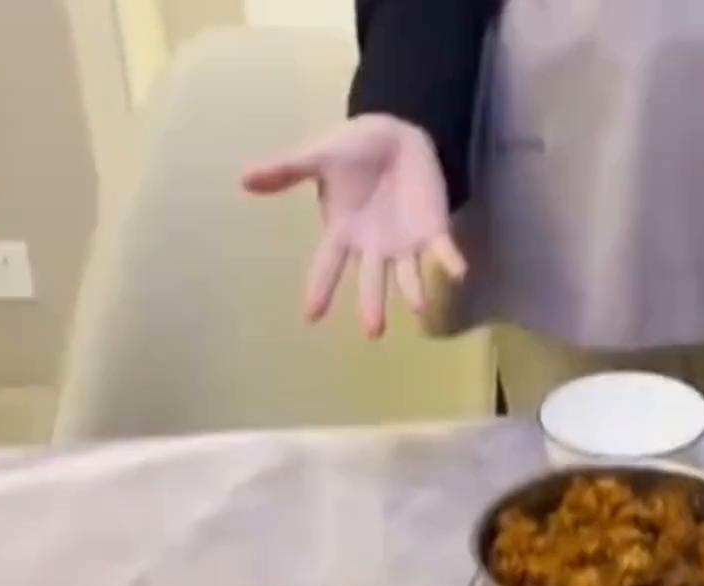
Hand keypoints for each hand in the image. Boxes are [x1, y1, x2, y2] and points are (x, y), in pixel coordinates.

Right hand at [243, 114, 466, 336]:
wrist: (393, 134)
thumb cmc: (351, 150)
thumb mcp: (316, 157)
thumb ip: (286, 171)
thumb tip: (244, 179)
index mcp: (343, 232)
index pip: (328, 265)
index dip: (321, 289)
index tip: (311, 316)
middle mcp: (373, 245)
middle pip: (371, 280)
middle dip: (372, 304)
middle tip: (373, 332)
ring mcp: (404, 241)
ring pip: (408, 273)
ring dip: (415, 290)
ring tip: (421, 309)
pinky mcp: (432, 228)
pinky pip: (443, 249)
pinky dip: (451, 260)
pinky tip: (459, 273)